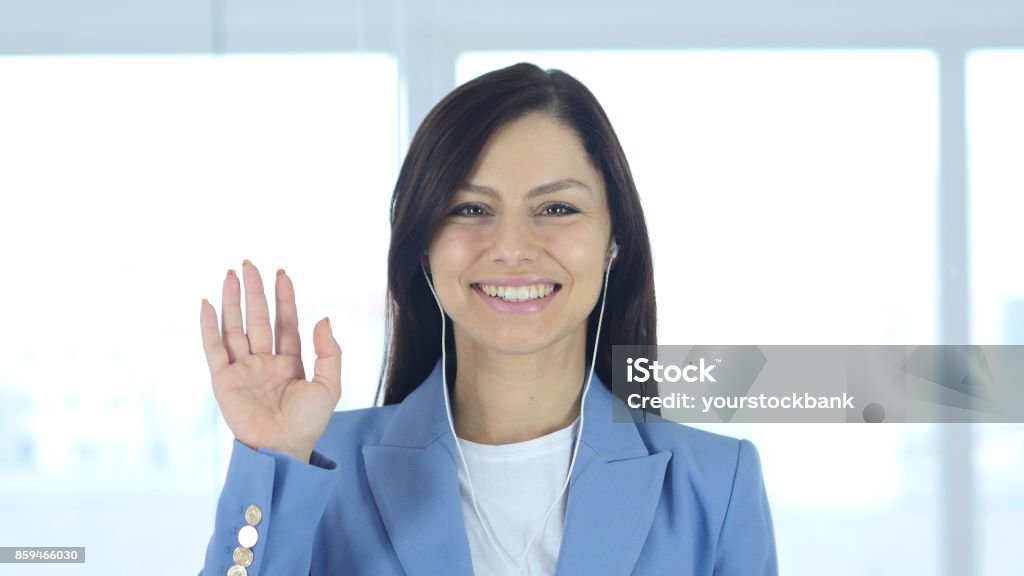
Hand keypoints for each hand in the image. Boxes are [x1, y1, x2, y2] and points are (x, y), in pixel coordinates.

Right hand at [199, 260, 340, 462]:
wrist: (282, 449)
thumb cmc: (307, 424)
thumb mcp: (329, 386)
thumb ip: (329, 352)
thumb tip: (322, 318)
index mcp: (290, 363)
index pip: (286, 323)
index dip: (284, 298)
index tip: (281, 273)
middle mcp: (264, 362)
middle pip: (258, 319)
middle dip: (255, 291)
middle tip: (249, 264)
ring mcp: (243, 370)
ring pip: (236, 327)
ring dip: (232, 301)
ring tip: (230, 274)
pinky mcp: (223, 380)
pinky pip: (214, 348)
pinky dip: (209, 326)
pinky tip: (207, 304)